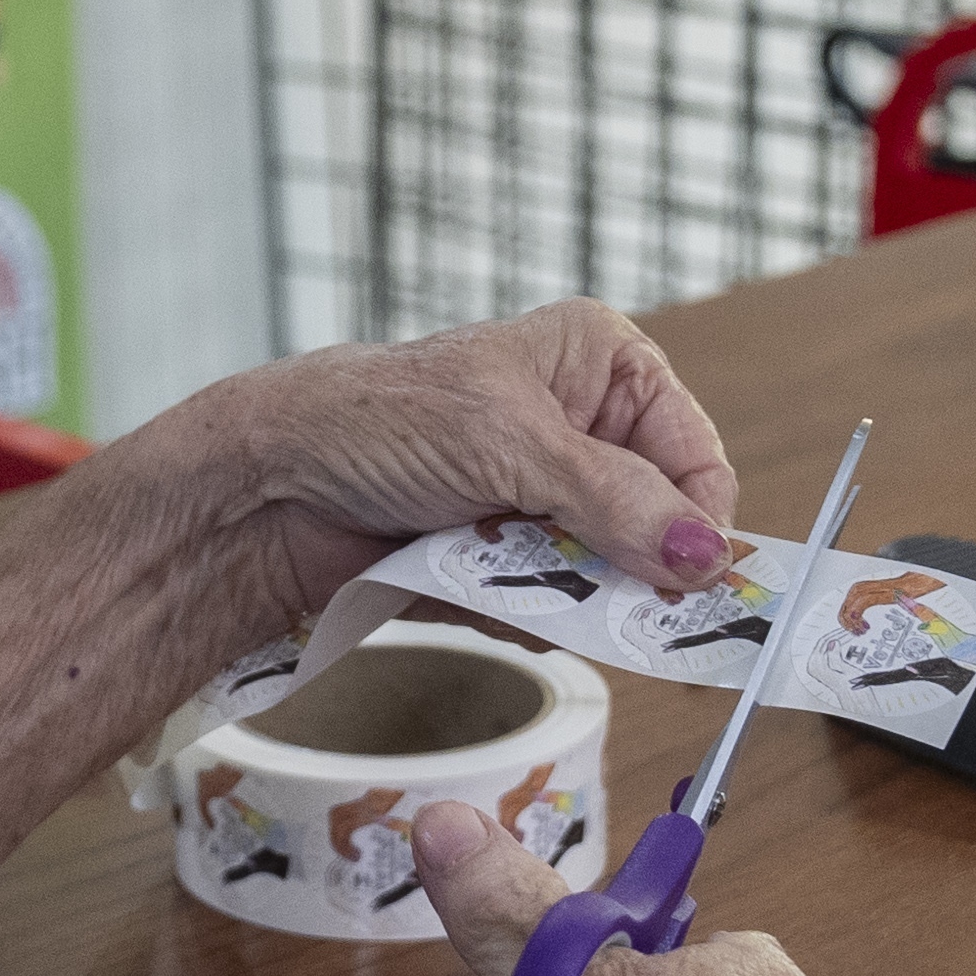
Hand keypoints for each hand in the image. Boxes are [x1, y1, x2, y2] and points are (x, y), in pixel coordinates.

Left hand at [187, 304, 744, 621]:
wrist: (269, 488)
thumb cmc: (376, 421)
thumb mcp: (511, 443)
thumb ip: (615, 501)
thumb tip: (705, 555)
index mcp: (600, 364)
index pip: (694, 457)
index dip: (697, 522)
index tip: (690, 582)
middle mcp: (582, 428)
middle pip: (659, 524)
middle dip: (627, 564)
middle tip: (602, 594)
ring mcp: (543, 497)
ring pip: (608, 574)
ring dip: (564, 590)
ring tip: (502, 567)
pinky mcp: (505, 556)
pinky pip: (553, 605)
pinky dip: (522, 611)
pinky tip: (471, 586)